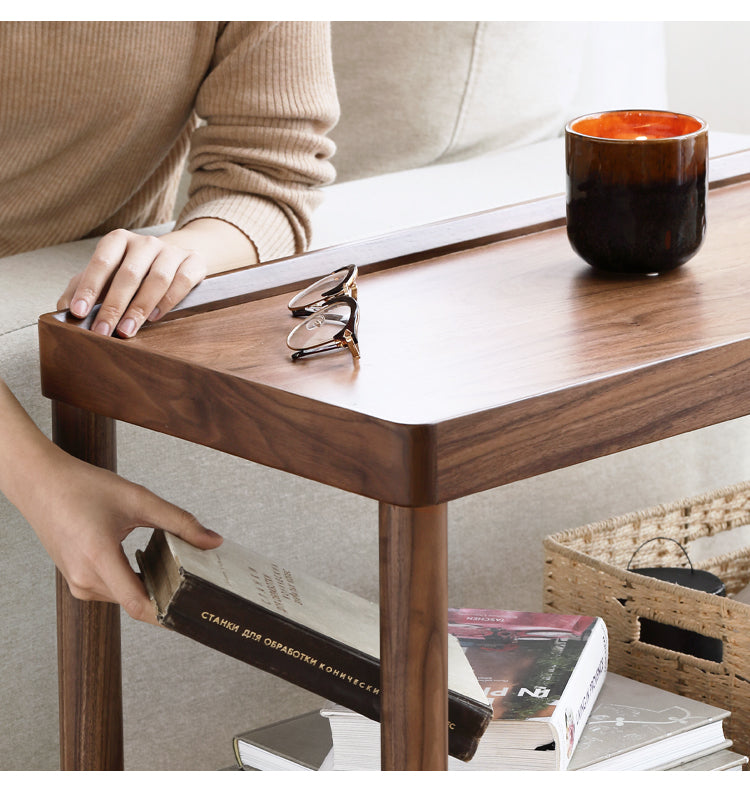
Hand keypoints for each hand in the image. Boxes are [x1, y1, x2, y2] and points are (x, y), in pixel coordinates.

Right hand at [31, 446, 222, 624]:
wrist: (41, 484)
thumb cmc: (83, 488)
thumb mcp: (139, 499)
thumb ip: (179, 521)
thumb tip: (212, 541)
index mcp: (98, 558)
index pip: (138, 604)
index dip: (168, 613)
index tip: (192, 611)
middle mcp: (84, 578)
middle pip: (136, 602)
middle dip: (166, 594)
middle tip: (195, 582)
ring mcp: (77, 583)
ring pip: (125, 598)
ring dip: (149, 587)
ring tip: (173, 567)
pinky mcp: (77, 581)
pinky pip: (113, 591)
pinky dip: (132, 582)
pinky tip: (147, 563)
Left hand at [58, 219, 258, 338]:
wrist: (175, 260)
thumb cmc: (134, 273)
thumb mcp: (105, 277)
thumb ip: (81, 290)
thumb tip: (62, 312)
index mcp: (118, 240)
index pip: (101, 262)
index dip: (89, 288)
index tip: (79, 313)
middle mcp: (145, 242)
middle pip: (129, 274)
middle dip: (114, 306)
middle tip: (103, 332)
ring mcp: (171, 251)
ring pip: (157, 279)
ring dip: (140, 308)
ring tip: (127, 331)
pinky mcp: (193, 262)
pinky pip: (182, 281)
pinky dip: (168, 301)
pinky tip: (154, 317)